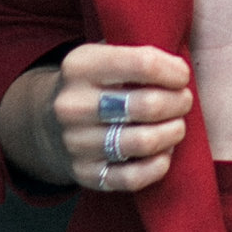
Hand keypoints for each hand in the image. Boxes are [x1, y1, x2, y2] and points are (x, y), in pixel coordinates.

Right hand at [0, 43, 191, 194]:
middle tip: (184, 101)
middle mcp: (73, 106)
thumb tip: (181, 69)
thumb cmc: (95, 84)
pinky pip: (134, 177)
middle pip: (148, 105)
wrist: (47, 124)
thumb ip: (139, 55)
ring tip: (176, 125)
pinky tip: (163, 152)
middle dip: (178, 102)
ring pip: (144, 142)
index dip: (174, 71)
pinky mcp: (85, 174)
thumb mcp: (105, 55)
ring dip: (173, 133)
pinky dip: (158, 165)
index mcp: (80, 66)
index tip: (182, 75)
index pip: (143, 64)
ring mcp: (76, 143)